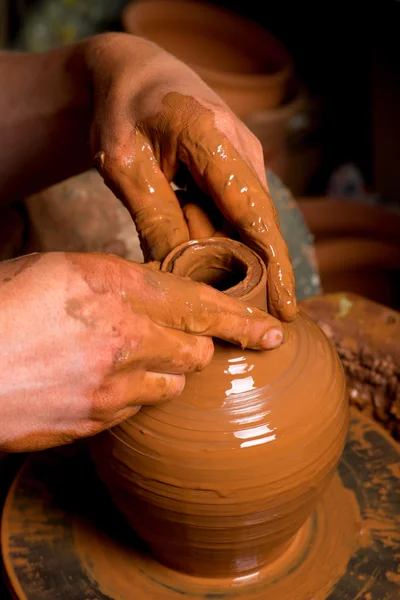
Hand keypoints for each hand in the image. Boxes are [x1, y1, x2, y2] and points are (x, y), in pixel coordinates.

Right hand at [0, 252, 282, 451]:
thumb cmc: (3, 307)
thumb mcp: (59, 269)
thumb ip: (114, 281)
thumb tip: (147, 291)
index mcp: (117, 287)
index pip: (202, 304)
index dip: (243, 320)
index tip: (273, 331)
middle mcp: (126, 336)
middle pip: (195, 353)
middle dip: (193, 347)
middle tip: (176, 341)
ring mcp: (113, 385)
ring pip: (172, 387)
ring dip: (164, 375)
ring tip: (130, 362)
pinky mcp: (96, 421)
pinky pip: (136, 411)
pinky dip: (132, 397)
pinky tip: (102, 384)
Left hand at [83, 33, 295, 320]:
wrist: (134, 74)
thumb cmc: (122, 114)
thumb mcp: (124, 166)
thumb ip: (154, 220)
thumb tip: (180, 279)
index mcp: (211, 138)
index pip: (254, 214)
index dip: (273, 266)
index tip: (285, 310)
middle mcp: (242, 147)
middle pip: (256, 225)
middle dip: (247, 271)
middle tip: (223, 302)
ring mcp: (246, 156)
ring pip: (244, 223)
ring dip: (221, 251)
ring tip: (189, 249)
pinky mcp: (239, 166)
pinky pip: (234, 213)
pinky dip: (216, 235)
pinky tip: (191, 237)